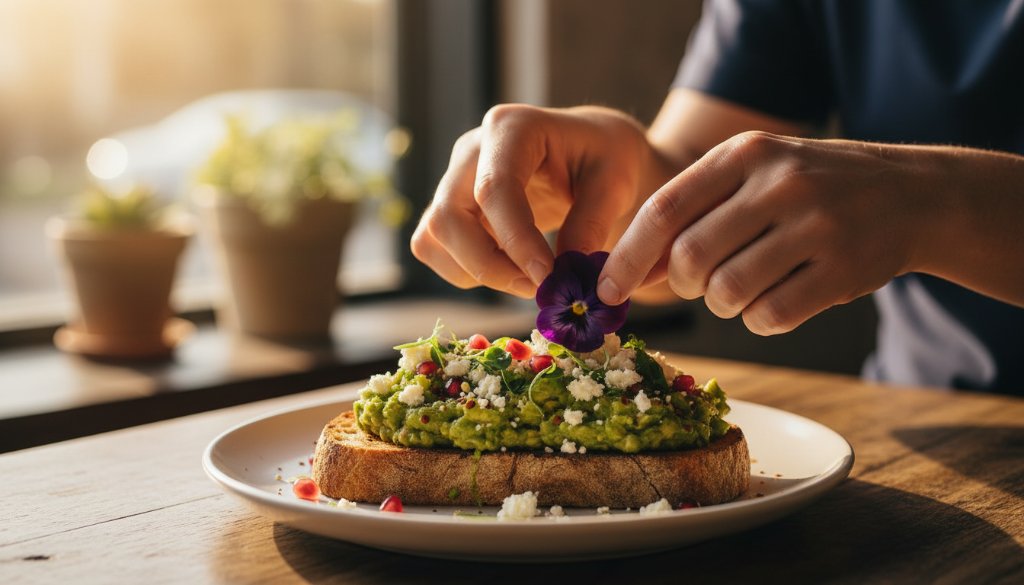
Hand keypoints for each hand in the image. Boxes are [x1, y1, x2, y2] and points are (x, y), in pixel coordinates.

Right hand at [411, 104, 663, 297]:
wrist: (591, 154)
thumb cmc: (606, 158)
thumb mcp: (617, 182)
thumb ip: (592, 223)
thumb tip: (564, 274)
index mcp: (512, 127)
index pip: (495, 189)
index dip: (515, 240)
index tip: (546, 277)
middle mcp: (471, 150)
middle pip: (449, 217)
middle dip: (488, 265)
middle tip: (538, 288)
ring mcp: (454, 179)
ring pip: (434, 237)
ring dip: (475, 272)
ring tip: (528, 281)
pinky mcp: (450, 207)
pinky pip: (434, 248)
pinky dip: (466, 272)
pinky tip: (509, 272)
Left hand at [598, 131, 934, 334]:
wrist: (910, 194)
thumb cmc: (807, 190)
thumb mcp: (751, 176)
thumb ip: (691, 214)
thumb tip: (628, 271)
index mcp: (745, 153)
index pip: (664, 209)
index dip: (627, 255)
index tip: (606, 289)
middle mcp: (779, 183)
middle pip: (690, 257)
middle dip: (680, 284)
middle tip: (695, 284)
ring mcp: (816, 225)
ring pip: (727, 292)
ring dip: (722, 304)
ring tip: (742, 287)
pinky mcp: (843, 270)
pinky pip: (771, 316)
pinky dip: (759, 321)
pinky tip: (774, 301)